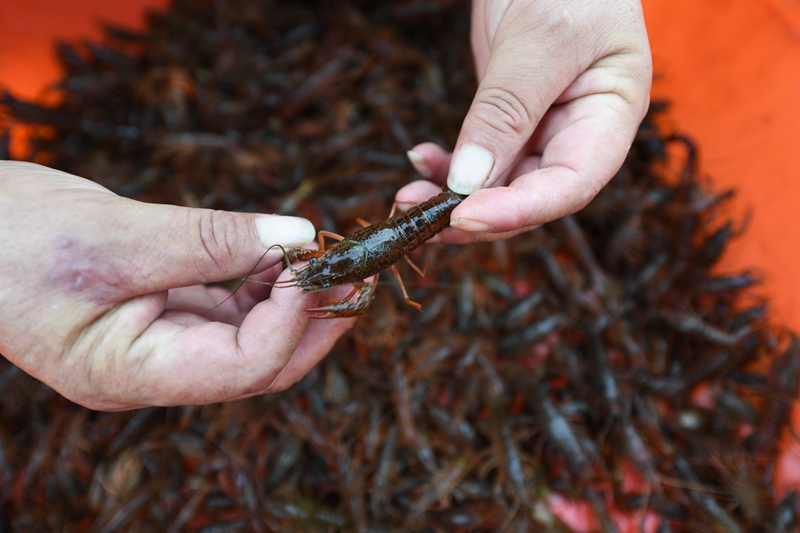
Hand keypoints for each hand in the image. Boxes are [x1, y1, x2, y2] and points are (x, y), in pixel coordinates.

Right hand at [0, 162, 353, 409]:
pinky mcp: (164, 310)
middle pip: (259, 364)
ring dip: (294, 298)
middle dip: (313, 322)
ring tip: (328, 257)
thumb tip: (295, 236)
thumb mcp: (115, 235)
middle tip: (358, 275)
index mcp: (131, 374)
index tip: (317, 264)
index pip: (241, 367)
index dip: (291, 319)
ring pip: (250, 334)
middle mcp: (154, 368)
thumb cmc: (11, 238)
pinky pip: (230, 306)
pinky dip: (262, 279)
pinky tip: (283, 251)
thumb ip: (209, 240)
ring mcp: (161, 341)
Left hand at [397, 0, 651, 242]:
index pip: (569, 185)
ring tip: (407, 197)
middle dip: (475, 213)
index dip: (518, 210)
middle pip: (530, 195)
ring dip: (452, 196)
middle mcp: (579, 133)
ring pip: (499, 183)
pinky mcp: (509, 118)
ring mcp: (543, 128)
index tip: (463, 218)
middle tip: (421, 221)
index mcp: (610, 117)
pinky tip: (421, 159)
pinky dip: (449, 165)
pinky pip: (480, 157)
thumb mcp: (542, 36)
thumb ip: (508, 109)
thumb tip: (470, 183)